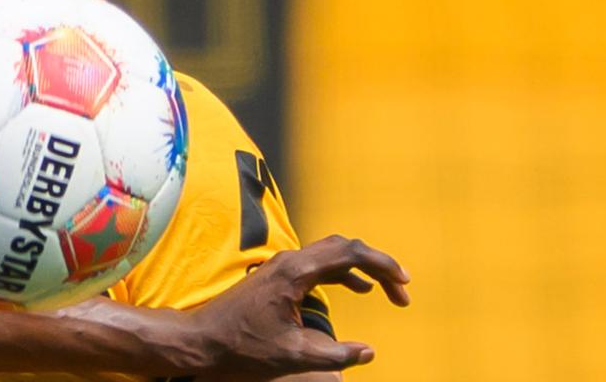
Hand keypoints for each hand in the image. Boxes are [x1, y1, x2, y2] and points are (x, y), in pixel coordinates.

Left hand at [191, 235, 410, 380]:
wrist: (201, 340)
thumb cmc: (241, 347)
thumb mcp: (294, 356)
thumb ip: (336, 355)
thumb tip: (369, 351)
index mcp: (295, 272)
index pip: (349, 252)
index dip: (382, 265)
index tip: (404, 283)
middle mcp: (290, 261)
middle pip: (344, 248)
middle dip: (377, 265)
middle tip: (403, 290)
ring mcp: (282, 266)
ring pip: (332, 255)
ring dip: (362, 270)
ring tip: (389, 293)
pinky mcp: (278, 276)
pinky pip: (319, 266)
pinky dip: (343, 275)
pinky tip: (358, 290)